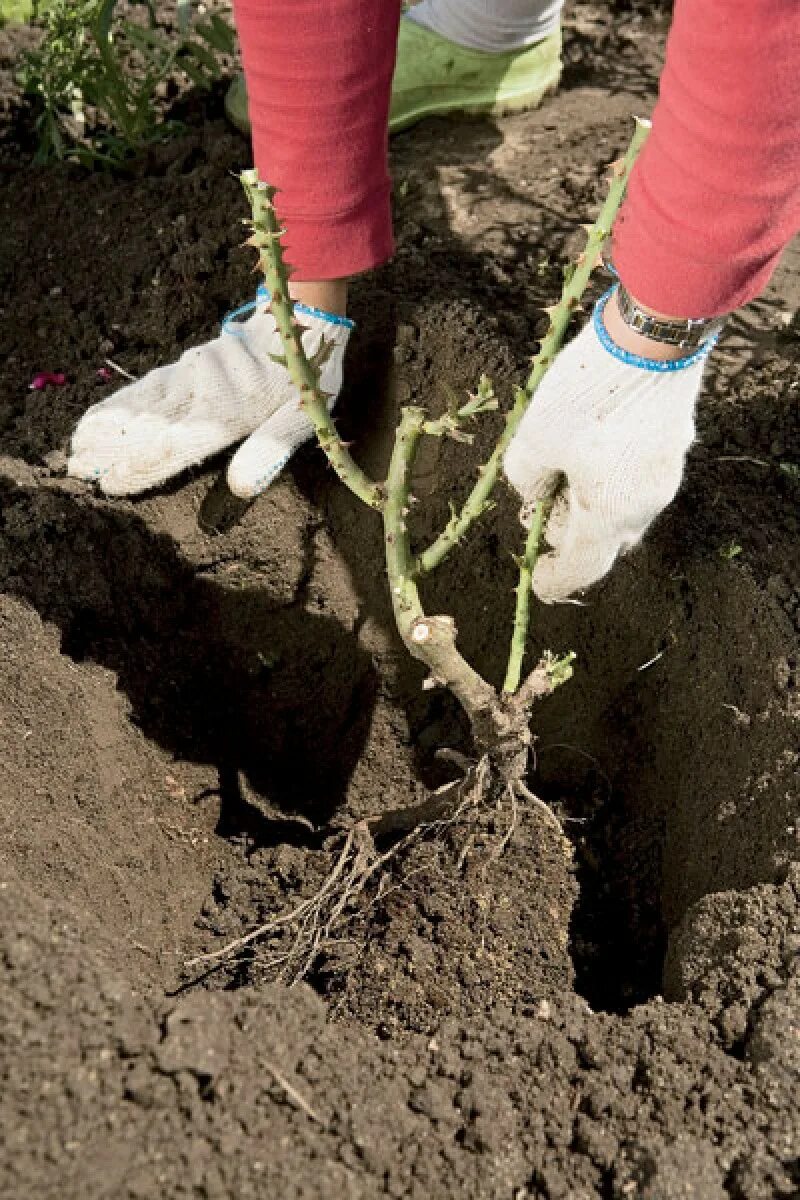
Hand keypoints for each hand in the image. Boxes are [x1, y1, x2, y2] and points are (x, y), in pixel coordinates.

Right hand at [67, 298, 350, 498]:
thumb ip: (269, 452)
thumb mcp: (301, 419)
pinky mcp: (187, 364)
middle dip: (109, 450)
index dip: (140, 467)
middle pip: (147, 426)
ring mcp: (191, 375)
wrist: (301, 319)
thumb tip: (240, 488)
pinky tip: (98, 415)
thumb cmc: (307, 379)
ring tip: (75, 446)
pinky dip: (120, 402)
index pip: (175, 446)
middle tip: (75, 469)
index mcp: (230, 411)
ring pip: (140, 404)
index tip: (109, 483)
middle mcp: (203, 392)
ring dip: (105, 426)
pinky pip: (148, 386)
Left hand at [503, 291, 709, 601]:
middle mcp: (644, 505)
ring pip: (624, 507)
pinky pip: (638, 478)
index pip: (582, 568)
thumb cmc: (588, 397)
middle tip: (540, 508)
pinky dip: (612, 477)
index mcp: (609, 517)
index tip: (538, 580)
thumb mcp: (535, 439)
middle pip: (606, 539)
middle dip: (571, 532)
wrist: (652, 340)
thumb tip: (535, 494)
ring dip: (592, 503)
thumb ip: (527, 479)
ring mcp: (666, 474)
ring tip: (563, 471)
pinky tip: (592, 446)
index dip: (556, 579)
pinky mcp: (674, 444)